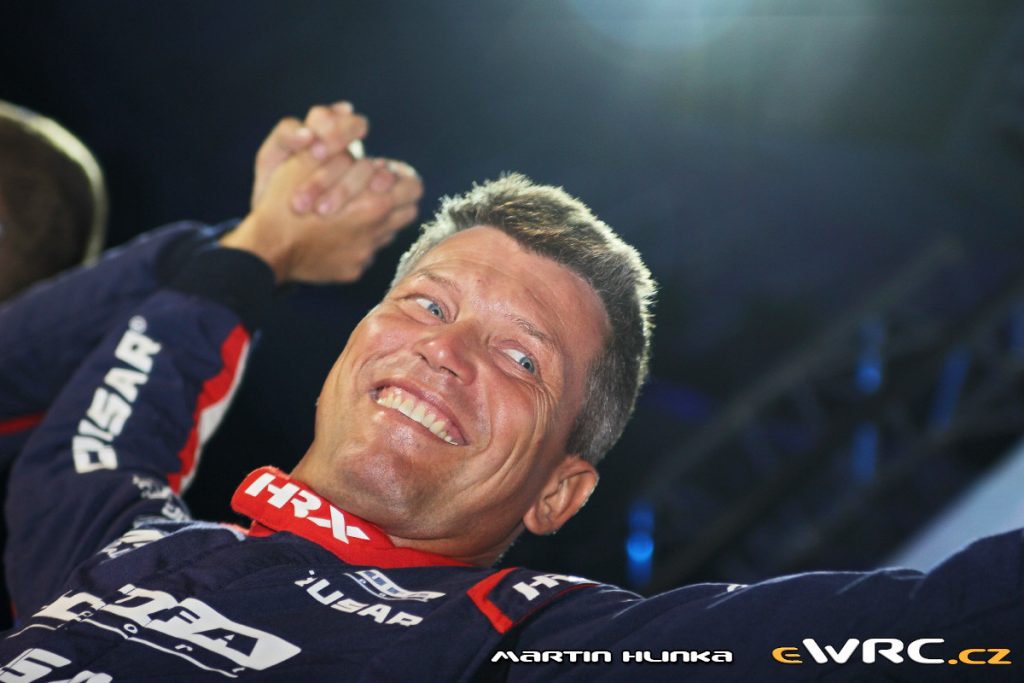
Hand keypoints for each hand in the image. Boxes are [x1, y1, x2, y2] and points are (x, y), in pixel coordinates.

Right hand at [225, 106, 422, 283]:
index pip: (412, 186)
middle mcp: (377, 232)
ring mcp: (365, 255)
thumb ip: (337, 146)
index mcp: (374, 204)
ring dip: (378, 218)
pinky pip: (366, 254)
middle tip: (375, 189)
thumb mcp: (307, 162)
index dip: (398, 176)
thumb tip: (350, 116)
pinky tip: (337, 234)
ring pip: (389, 232)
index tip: (380, 173)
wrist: (267, 250)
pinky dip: (357, 242)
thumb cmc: (285, 201)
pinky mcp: (352, 270)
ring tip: (356, 209)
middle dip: (396, 197)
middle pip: (408, 210)